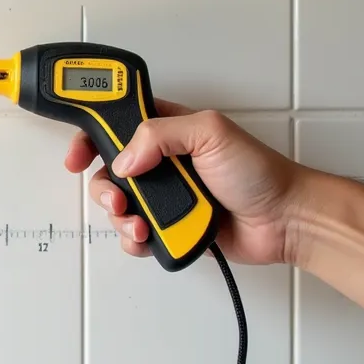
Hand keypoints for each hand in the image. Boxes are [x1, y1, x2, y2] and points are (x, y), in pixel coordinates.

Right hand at [62, 98, 308, 264]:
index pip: (115, 122)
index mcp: (167, 129)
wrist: (285, 221)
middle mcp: (161, 162)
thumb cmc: (259, 171)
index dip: (90, 134)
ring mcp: (164, 196)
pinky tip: (149, 239)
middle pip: (108, 170)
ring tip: (140, 225)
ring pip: (118, 206)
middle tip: (117, 199)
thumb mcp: (211, 132)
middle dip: (102, 187)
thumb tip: (123, 160)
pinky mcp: (170, 227)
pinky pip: (135, 236)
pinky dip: (135, 240)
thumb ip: (160, 134)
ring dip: (120, 217)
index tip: (78, 152)